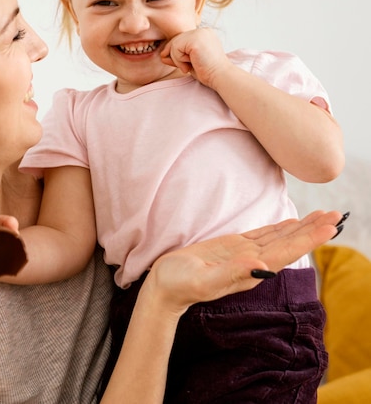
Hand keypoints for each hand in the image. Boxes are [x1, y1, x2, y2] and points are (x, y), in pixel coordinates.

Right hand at [145, 210, 340, 313]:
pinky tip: (292, 222)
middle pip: (289, 244)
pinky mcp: (233, 247)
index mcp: (249, 271)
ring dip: (302, 227)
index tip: (329, 228)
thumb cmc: (179, 285)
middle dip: (313, 230)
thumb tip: (262, 266)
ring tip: (324, 215)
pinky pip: (263, 235)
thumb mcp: (202, 281)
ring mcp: (244, 255)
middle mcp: (253, 263)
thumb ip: (230, 274)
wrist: (165, 288)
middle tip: (337, 215)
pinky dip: (280, 228)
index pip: (285, 253)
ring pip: (279, 238)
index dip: (307, 240)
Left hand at [160, 27, 231, 87]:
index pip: (181, 39)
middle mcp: (202, 30)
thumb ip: (178, 55)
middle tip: (185, 68)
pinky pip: (176, 48)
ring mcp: (199, 33)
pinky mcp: (195, 39)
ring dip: (177, 60)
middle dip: (174, 56)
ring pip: (174, 44)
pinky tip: (190, 65)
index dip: (177, 53)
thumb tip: (162, 54)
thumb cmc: (207, 71)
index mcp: (203, 34)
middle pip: (176, 40)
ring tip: (190, 66)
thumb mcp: (190, 60)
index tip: (185, 65)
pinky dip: (179, 60)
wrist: (220, 77)